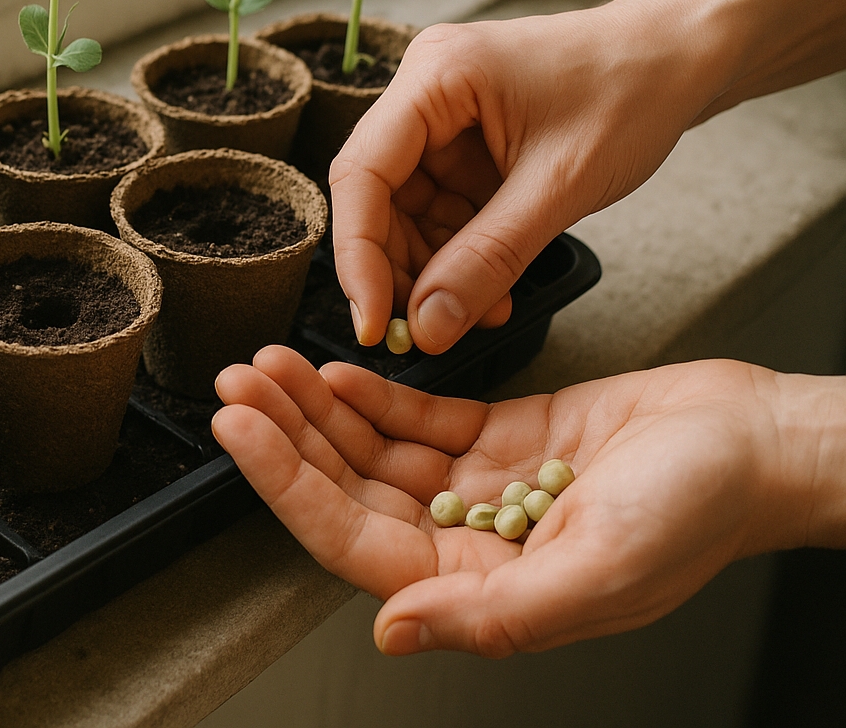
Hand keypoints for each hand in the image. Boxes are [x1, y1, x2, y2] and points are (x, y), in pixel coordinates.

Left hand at [212, 346, 841, 656]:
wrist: (759, 443)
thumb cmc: (699, 513)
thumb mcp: (598, 572)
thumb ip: (491, 613)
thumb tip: (391, 631)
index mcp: (480, 588)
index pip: (352, 540)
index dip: (288, 486)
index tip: (240, 431)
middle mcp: (468, 542)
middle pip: (349, 490)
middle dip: (286, 436)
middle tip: (237, 383)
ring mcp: (481, 488)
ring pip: (373, 451)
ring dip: (318, 408)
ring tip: (268, 364)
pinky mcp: (502, 438)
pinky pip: (418, 422)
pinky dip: (373, 396)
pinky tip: (336, 371)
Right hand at [330, 5, 706, 352]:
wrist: (683, 58)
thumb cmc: (632, 90)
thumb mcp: (560, 187)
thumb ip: (488, 259)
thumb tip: (428, 325)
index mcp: (434, 76)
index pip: (362, 175)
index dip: (359, 256)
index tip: (373, 322)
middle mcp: (423, 90)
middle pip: (377, 196)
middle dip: (398, 268)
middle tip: (422, 330)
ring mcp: (442, 115)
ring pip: (406, 211)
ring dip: (434, 269)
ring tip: (476, 314)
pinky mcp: (465, 140)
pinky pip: (443, 208)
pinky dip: (462, 253)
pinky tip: (492, 288)